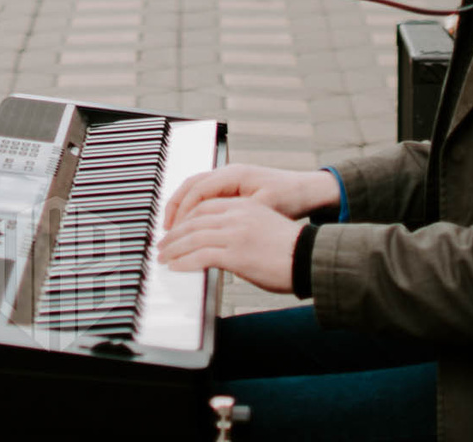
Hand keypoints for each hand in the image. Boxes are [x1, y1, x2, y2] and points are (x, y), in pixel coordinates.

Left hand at [156, 195, 304, 291]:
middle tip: (162, 245)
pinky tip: (176, 267)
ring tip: (163, 258)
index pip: (204, 205)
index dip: (185, 217)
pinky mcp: (236, 254)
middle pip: (194, 220)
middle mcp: (237, 215)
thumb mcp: (264, 227)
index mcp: (244, 206)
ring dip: (174, 249)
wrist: (310, 257)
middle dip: (174, 234)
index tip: (175, 229)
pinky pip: (200, 256)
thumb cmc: (291, 249)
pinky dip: (184, 262)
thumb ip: (241, 228)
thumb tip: (224, 242)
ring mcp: (235, 234)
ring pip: (193, 237)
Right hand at [162, 163, 339, 228]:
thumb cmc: (290, 198)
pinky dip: (194, 207)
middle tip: (166, 231)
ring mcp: (229, 178)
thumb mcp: (265, 208)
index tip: (174, 230)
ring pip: (195, 189)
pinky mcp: (233, 186)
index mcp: (234, 175)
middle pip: (191, 185)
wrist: (307, 190)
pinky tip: (191, 224)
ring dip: (182, 207)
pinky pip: (205, 194)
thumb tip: (214, 227)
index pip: (198, 189)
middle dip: (175, 208)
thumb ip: (239, 215)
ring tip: (172, 229)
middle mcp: (229, 173)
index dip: (184, 211)